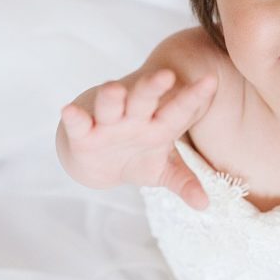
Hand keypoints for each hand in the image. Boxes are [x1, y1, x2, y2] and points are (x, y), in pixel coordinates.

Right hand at [58, 70, 216, 208]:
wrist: (99, 160)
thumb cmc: (138, 157)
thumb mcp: (164, 170)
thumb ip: (184, 182)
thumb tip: (205, 205)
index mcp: (159, 124)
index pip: (179, 110)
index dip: (194, 97)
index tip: (211, 81)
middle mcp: (134, 117)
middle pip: (143, 99)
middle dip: (153, 87)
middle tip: (166, 75)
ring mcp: (107, 123)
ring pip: (110, 106)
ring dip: (112, 98)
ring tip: (115, 89)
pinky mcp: (82, 134)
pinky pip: (78, 124)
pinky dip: (74, 118)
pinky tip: (69, 110)